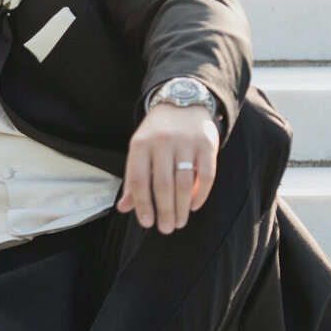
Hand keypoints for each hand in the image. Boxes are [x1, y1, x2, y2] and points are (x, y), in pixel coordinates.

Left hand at [117, 104, 218, 234]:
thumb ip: (133, 179)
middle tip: (167, 229)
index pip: (138, 180)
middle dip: (164, 211)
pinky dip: (201, 193)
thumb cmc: (156, 134)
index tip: (147, 223)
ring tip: (179, 222)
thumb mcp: (140, 151)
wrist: (182, 102)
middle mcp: (162, 142)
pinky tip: (195, 206)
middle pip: (162, 184)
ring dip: (181, 207)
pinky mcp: (206, 143)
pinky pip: (206, 174)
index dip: (142, 204)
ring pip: (183, 182)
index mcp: (140, 144)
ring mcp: (185, 141)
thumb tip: (124, 208)